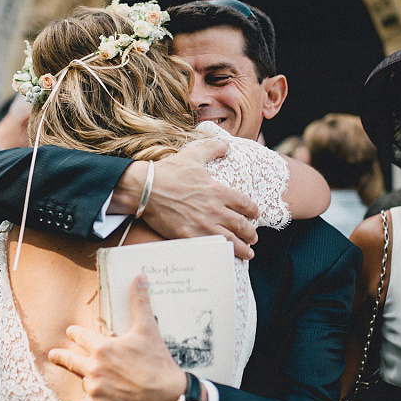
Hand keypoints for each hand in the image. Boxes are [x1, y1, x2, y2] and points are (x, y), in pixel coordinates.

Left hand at [48, 274, 186, 400]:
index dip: (75, 334)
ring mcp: (96, 392)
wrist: (168, 398)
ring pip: (86, 382)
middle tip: (54, 354)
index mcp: (102, 349)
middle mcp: (94, 370)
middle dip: (61, 356)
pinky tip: (111, 395)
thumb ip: (140, 302)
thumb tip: (139, 277)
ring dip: (91, 378)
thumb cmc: (157, 363)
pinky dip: (101, 398)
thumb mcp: (148, 329)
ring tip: (102, 378)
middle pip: (71, 361)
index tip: (70, 332)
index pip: (80, 338)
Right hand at [129, 138, 259, 258]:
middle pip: (241, 225)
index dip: (253, 211)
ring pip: (230, 240)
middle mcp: (215, 210)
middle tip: (253, 238)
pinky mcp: (189, 237)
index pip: (244, 204)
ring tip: (248, 252)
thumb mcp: (193, 155)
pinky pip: (211, 248)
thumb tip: (226, 144)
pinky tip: (225, 257)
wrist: (145, 189)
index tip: (255, 214)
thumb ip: (212, 148)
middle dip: (250, 233)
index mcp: (218, 191)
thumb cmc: (168, 172)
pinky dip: (222, 254)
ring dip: (242, 248)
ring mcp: (203, 225)